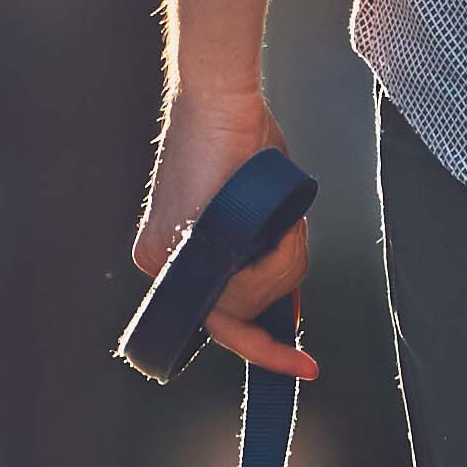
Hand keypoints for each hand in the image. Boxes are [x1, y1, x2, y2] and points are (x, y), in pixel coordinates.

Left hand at [134, 86, 317, 378]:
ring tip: (290, 231)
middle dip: (273, 339)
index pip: (218, 320)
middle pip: (230, 323)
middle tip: (304, 364)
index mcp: (182, 256)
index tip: (295, 368)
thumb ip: (269, 265)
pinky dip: (273, 264)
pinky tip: (280, 231)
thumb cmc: (248, 146)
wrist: (224, 99)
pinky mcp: (172, 243)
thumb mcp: (267, 217)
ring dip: (283, 275)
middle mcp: (162, 262)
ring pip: (240, 307)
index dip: (257, 350)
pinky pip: (234, 288)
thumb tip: (286, 317)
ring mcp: (162, 255)